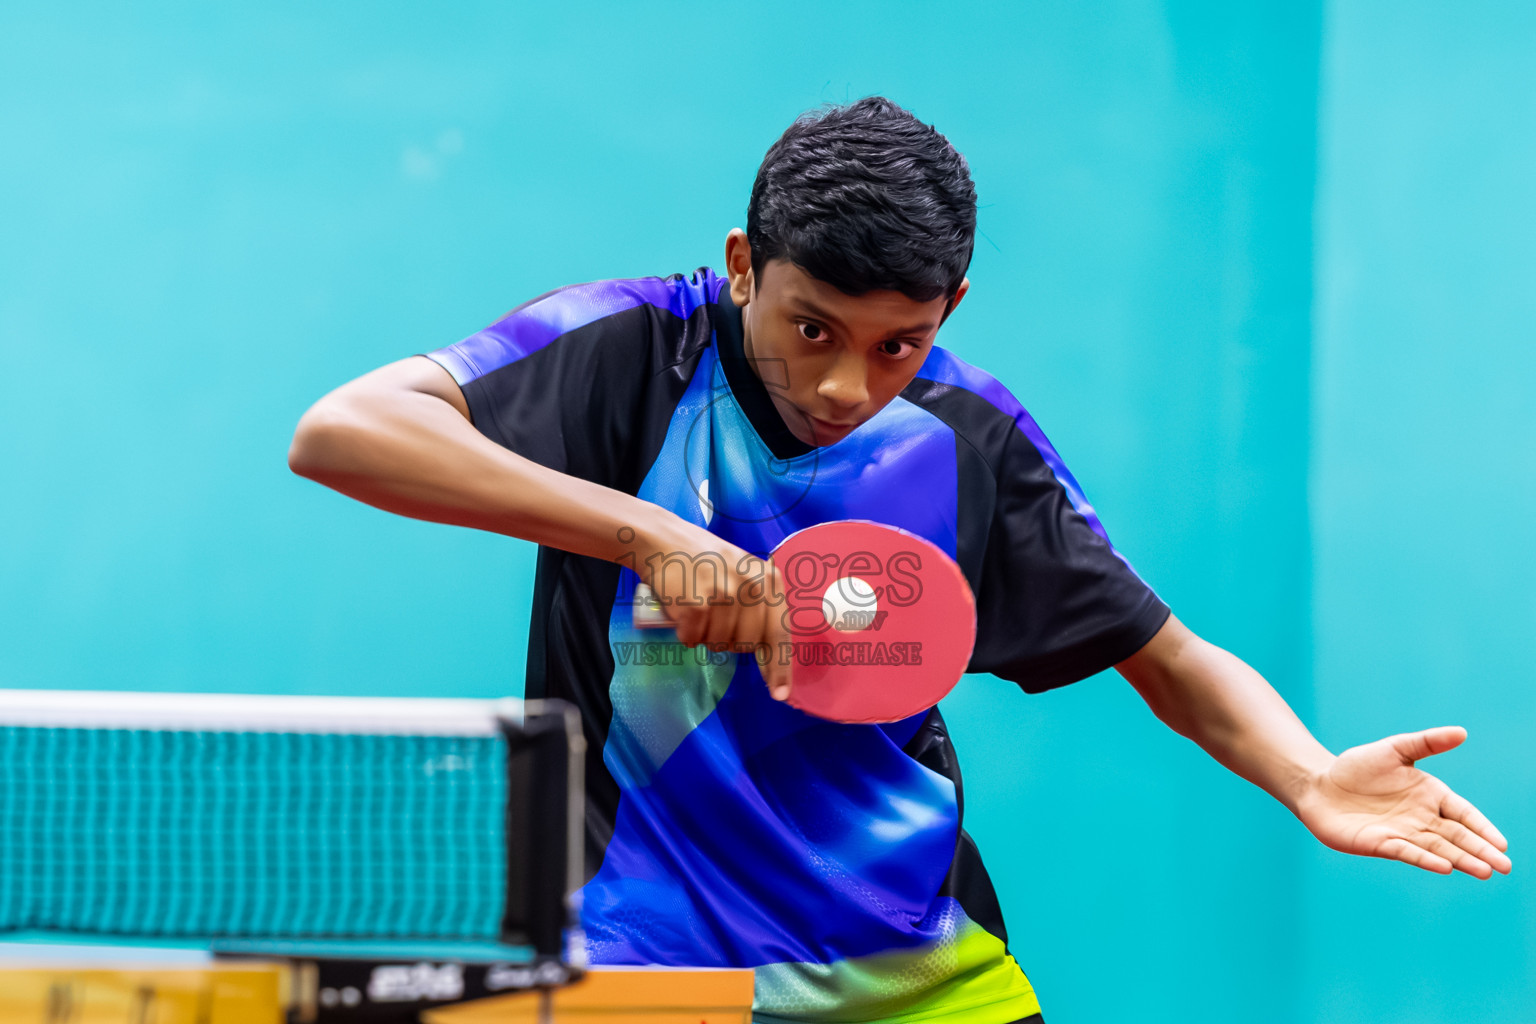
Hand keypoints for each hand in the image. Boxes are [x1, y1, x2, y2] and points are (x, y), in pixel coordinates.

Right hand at [627, 517, 793, 699]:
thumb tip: (771, 656)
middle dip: (730, 642)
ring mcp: (724, 596)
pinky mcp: (697, 606)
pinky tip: (682, 611)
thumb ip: (759, 605)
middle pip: (747, 645)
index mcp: (768, 580)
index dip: (779, 667)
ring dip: (705, 636)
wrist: (663, 540)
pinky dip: (685, 633)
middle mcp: (751, 587)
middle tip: (715, 618)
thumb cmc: (704, 561)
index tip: (779, 693)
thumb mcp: (743, 572)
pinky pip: (693, 640)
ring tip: (698, 609)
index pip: (779, 633)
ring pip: (719, 645)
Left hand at [1296, 726, 1510, 877]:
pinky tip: (1445, 867)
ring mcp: (1402, 833)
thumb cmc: (1357, 767)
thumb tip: (1462, 732)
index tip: (1502, 843)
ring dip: (1461, 860)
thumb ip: (1427, 742)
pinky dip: (1426, 859)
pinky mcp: (1381, 844)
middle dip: (1481, 851)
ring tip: (1484, 872)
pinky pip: (1408, 852)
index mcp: (1430, 796)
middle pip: (1457, 836)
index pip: (1464, 814)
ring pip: (1438, 848)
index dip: (1482, 828)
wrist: (1319, 785)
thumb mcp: (1393, 749)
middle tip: (1504, 867)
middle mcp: (1421, 818)